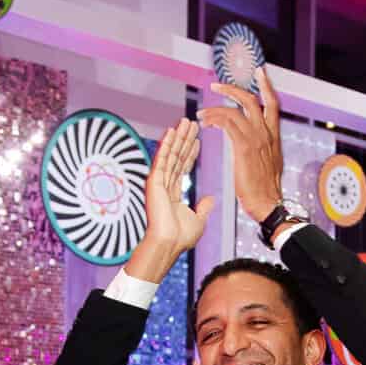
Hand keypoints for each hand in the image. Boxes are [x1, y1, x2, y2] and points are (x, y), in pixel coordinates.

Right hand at [140, 118, 216, 261]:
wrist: (169, 243)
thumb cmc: (180, 237)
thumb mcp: (199, 220)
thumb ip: (204, 207)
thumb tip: (211, 198)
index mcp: (174, 192)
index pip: (184, 166)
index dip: (191, 152)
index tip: (197, 138)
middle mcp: (165, 184)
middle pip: (177, 156)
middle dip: (185, 139)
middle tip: (192, 122)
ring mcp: (159, 182)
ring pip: (171, 154)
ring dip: (178, 137)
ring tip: (185, 121)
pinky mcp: (154, 181)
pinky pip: (162, 159)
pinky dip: (167, 144)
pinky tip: (172, 131)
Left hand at [197, 67, 285, 218]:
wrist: (267, 204)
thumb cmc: (265, 189)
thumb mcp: (270, 162)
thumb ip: (263, 147)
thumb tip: (254, 142)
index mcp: (273, 136)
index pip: (273, 104)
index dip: (266, 86)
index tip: (259, 73)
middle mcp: (266, 133)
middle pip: (252, 100)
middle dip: (232, 90)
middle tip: (217, 86)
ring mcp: (256, 139)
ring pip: (236, 110)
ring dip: (215, 108)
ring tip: (202, 114)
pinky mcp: (244, 147)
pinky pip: (228, 124)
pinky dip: (215, 119)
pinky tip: (206, 123)